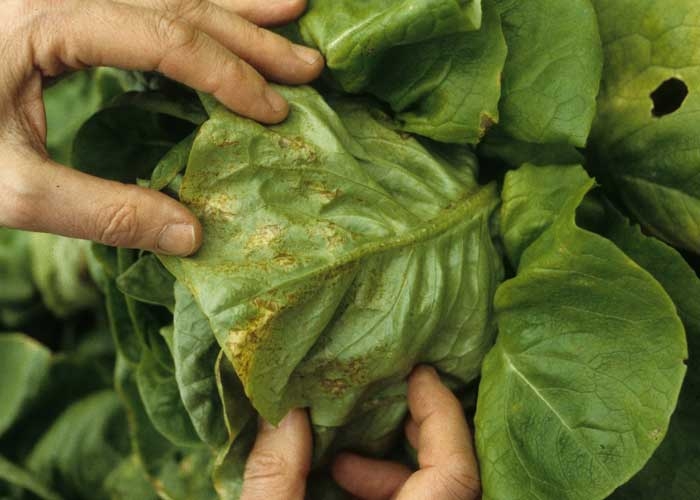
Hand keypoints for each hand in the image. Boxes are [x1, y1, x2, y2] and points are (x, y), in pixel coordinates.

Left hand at [0, 0, 322, 255]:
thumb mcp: (8, 186)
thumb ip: (101, 211)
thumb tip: (193, 236)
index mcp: (45, 17)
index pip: (163, 37)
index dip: (228, 74)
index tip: (275, 114)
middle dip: (249, 34)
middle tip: (309, 64)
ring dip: (231, 2)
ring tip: (292, 9)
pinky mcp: (60, 4)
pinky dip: (191, 2)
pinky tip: (221, 6)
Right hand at [240, 366, 480, 499]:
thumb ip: (276, 471)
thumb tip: (283, 405)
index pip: (455, 473)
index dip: (444, 416)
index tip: (420, 373)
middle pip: (455, 478)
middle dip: (423, 434)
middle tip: (389, 401)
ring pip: (435, 494)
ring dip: (396, 467)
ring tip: (343, 456)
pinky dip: (387, 490)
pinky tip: (341, 479)